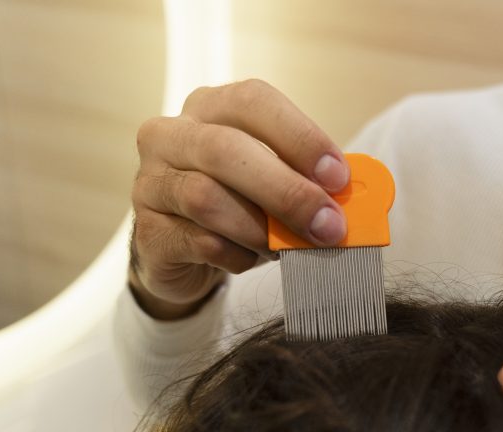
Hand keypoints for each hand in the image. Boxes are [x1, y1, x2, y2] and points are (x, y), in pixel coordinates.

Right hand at [130, 79, 350, 318]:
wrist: (185, 251)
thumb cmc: (241, 205)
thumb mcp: (277, 183)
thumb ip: (310, 183)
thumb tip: (353, 201)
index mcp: (211, 108)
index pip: (253, 102)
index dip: (300, 136)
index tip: (337, 176)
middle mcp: (171, 135)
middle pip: (227, 150)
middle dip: (287, 191)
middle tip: (328, 225)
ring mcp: (151, 182)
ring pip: (207, 199)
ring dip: (261, 229)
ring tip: (288, 248)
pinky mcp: (149, 230)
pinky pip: (200, 242)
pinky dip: (238, 255)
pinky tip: (251, 258)